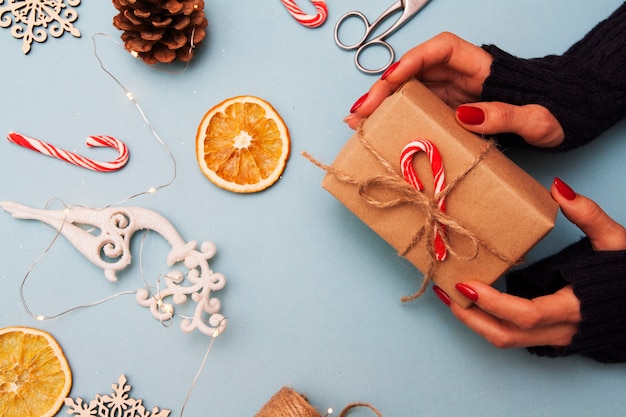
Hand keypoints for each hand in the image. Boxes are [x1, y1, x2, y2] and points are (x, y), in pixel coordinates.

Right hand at [344, 32, 564, 147]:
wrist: (561, 120)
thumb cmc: (553, 113)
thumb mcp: (536, 119)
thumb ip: (505, 115)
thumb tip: (465, 116)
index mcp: (482, 67)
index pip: (440, 50)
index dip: (412, 61)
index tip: (392, 79)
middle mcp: (461, 75)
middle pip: (415, 72)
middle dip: (384, 89)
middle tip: (360, 111)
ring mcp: (452, 93)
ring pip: (408, 91)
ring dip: (381, 105)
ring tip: (357, 122)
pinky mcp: (448, 110)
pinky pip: (415, 109)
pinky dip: (394, 118)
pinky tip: (375, 128)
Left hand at [434, 177, 625, 348]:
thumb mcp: (615, 242)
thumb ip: (589, 215)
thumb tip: (558, 188)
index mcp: (574, 307)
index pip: (526, 314)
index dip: (493, 302)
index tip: (464, 283)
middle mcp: (560, 330)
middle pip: (506, 335)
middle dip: (470, 316)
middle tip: (444, 290)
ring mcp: (553, 339)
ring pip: (505, 341)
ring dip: (473, 321)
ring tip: (448, 296)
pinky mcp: (547, 338)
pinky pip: (511, 336)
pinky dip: (486, 321)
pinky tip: (470, 300)